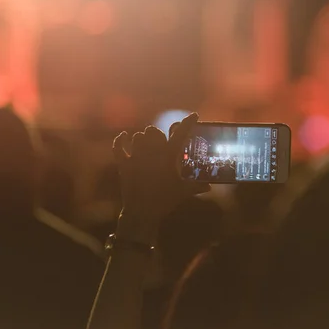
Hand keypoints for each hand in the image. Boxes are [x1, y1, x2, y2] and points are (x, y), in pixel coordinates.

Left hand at [112, 113, 209, 241]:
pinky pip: (119, 147)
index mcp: (169, 156)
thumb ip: (198, 186)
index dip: (189, 122)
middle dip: (158, 134)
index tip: (194, 115)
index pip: (181, 133)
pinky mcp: (124, 164)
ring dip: (142, 138)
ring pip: (138, 137)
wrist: (142, 213)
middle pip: (154, 131)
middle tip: (161, 140)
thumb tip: (210, 186)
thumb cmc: (165, 201)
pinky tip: (124, 136)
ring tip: (145, 143)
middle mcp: (152, 152)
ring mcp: (136, 157)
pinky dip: (120, 141)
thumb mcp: (184, 192)